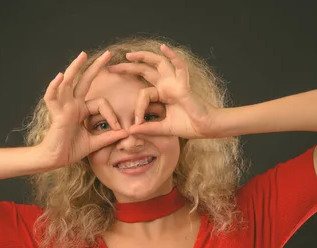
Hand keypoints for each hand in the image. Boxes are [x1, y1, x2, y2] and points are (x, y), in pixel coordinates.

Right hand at [41, 50, 128, 166]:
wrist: (55, 159)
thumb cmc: (70, 150)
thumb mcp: (94, 143)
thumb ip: (108, 137)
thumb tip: (126, 133)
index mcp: (82, 110)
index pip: (101, 103)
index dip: (112, 114)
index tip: (120, 129)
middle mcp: (72, 104)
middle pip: (84, 81)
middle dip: (95, 67)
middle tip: (108, 53)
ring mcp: (63, 107)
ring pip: (68, 83)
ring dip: (75, 68)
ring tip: (83, 55)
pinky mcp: (56, 114)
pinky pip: (52, 97)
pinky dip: (54, 86)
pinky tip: (61, 76)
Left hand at [107, 44, 222, 138]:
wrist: (204, 128)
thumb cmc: (187, 126)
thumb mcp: (162, 128)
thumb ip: (148, 128)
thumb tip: (130, 130)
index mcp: (162, 95)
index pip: (143, 93)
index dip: (137, 107)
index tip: (134, 123)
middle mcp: (167, 85)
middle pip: (145, 71)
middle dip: (128, 68)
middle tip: (112, 68)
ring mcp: (175, 83)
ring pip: (158, 63)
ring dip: (144, 56)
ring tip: (129, 54)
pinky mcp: (184, 85)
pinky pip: (179, 67)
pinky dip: (173, 56)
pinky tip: (163, 47)